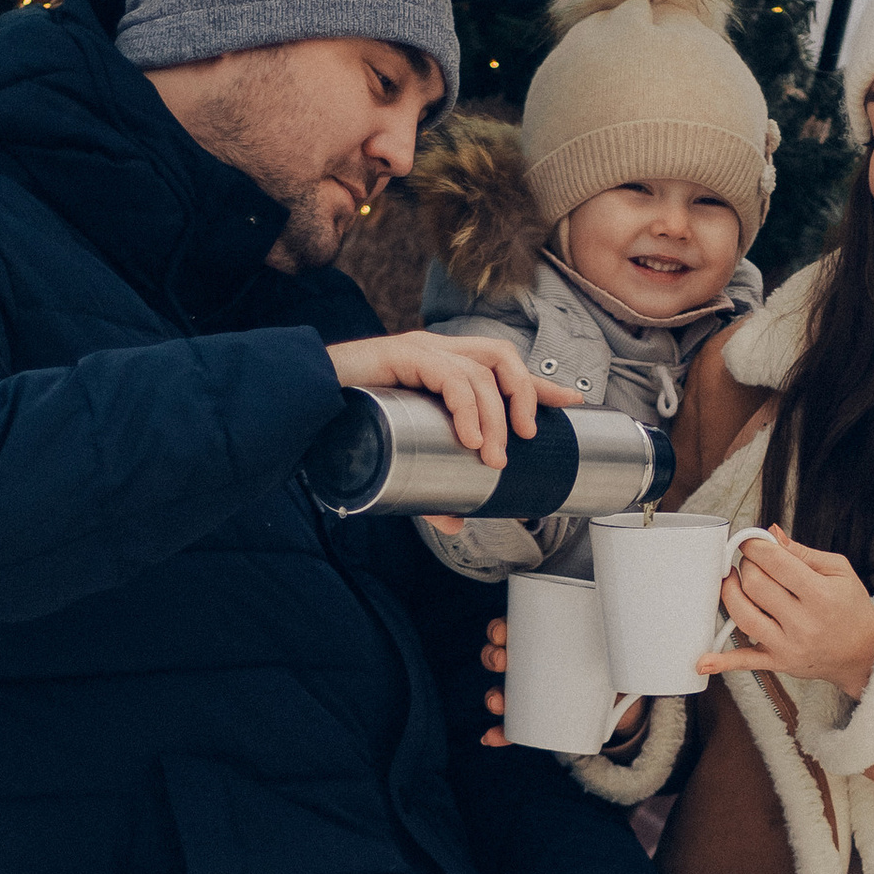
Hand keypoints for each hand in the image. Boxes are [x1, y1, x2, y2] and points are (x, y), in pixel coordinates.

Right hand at [324, 332, 581, 473]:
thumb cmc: (351, 426)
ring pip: (480, 369)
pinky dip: (466, 406)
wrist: (303, 407)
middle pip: (501, 357)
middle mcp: (437, 352)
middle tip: (529, 439)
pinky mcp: (400, 356)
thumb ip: (429, 489)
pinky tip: (470, 437)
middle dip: (525, 396)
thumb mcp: (402, 458)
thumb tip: (458, 522)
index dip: (539, 386)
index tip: (571, 405)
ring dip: (496, 415)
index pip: (503, 367)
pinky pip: (448, 375)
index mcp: (443, 367)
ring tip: (493, 456)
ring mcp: (420, 350)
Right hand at [479, 615, 649, 754]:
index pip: (513, 628)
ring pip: (503, 691)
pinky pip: (514, 727)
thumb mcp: (623, 651)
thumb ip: (634, 647)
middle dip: (492, 658)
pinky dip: (501, 733)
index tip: (502, 631)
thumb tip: (654, 652)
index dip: (499, 629)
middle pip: (501, 657)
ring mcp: (534, 693)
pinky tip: (490, 737)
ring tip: (497, 701)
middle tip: (502, 660)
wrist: (626, 699)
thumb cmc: (619, 665)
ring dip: (493, 696)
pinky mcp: (539, 720)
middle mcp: (535, 664)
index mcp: (547, 639)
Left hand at [697, 527, 873, 698]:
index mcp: (820, 594)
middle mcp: (803, 622)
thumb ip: (803, 553)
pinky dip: (723, 662)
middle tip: (750, 561)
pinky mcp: (779, 662)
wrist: (863, 652)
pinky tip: (702, 662)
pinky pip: (746, 662)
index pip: (775, 562)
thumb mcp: (839, 572)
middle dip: (746, 565)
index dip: (755, 546)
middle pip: (755, 585)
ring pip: (744, 615)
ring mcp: (788, 645)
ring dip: (729, 593)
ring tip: (731, 580)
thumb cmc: (850, 607)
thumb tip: (772, 534)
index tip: (750, 541)